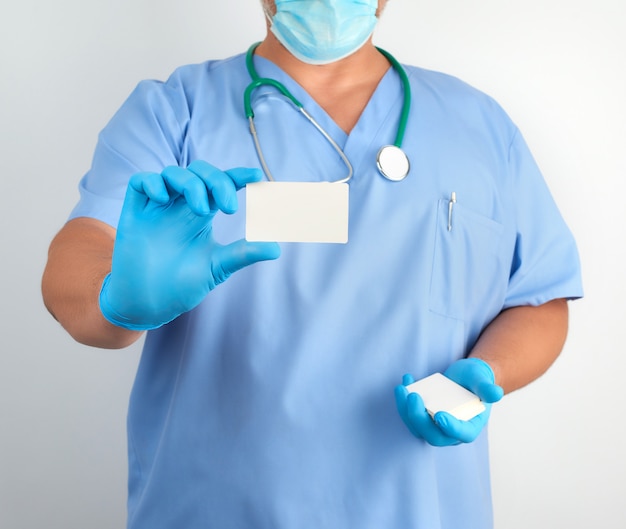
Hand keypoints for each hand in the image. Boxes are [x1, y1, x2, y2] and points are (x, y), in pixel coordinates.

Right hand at [99, 161, 279, 329]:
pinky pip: (141, 182)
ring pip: (173, 173)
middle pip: (198, 173)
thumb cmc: (181, 286)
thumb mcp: (217, 267)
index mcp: (201, 215)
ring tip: (203, 210)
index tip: (257, 176)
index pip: (220, 186)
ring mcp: (157, 208)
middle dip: (216, 180)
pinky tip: (163, 198)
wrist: (147, 304)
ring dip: (191, 183)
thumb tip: (277, 248)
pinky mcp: (134, 213)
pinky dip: (154, 183)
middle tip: (229, 207)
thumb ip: (243, 254)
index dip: (237, 176)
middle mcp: (180, 206)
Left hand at [394, 358, 503, 445]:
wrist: (466, 377)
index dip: (451, 428)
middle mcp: (451, 431)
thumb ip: (487, 388)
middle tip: (413, 397)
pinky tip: (406, 379)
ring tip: (402, 388)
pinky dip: (403, 400)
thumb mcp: (483, 381)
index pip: (462, 434)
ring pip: (417, 426)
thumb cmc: (476, 380)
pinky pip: (410, 414)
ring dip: (405, 410)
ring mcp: (435, 425)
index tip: (440, 415)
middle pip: (433, 435)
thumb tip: (496, 393)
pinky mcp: (423, 416)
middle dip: (419, 419)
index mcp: (470, 427)